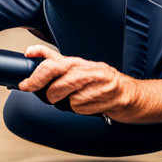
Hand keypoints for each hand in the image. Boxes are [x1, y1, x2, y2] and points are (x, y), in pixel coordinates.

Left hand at [18, 45, 133, 118]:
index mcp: (79, 63)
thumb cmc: (104, 86)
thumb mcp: (82, 73)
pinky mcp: (105, 95)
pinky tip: (90, 105)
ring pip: (64, 92)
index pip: (55, 54)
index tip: (27, 54)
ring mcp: (96, 81)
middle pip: (53, 70)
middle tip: (30, 87)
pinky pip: (79, 106)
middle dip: (38, 81)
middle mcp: (86, 69)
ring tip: (75, 99)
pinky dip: (79, 109)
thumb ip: (61, 70)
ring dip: (62, 100)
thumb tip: (37, 69)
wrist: (133, 96)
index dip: (39, 52)